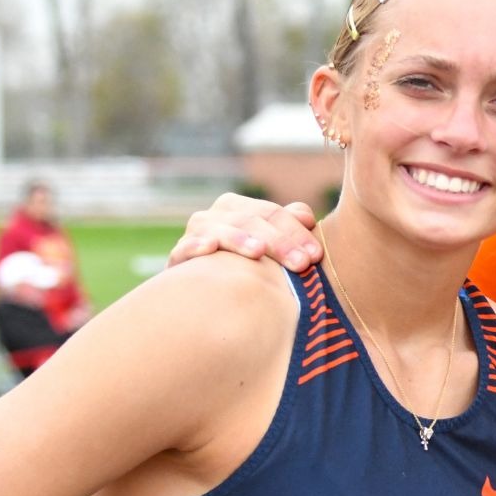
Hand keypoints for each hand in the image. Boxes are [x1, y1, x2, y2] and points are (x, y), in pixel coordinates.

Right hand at [167, 194, 321, 271]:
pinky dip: (195, 246)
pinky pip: (185, 248)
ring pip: (221, 231)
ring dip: (240, 239)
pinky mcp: (179, 256)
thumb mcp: (266, 242)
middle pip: (252, 222)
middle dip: (279, 242)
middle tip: (301, 263)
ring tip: (258, 251)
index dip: (297, 232)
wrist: (199, 287)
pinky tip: (209, 248)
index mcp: (239, 207)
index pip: (273, 214)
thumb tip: (306, 217)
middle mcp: (216, 215)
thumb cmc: (242, 262)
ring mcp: (196, 233)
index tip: (316, 255)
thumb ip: (288, 225)